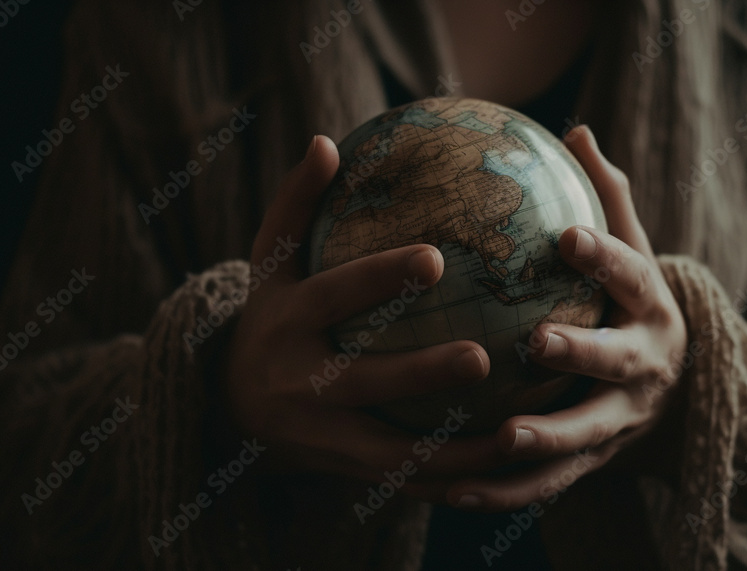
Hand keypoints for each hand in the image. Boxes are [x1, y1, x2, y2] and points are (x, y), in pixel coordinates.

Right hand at [222, 135, 505, 482]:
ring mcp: (320, 435)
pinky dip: (450, 481)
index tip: (435, 257)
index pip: (333, 297)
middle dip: (420, 374)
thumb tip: (327, 142)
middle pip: (362, 383)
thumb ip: (297, 205)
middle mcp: (299, 383)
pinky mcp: (343, 470)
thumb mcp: (270, 262)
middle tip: (484, 356)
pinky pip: (403, 482)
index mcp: (285, 322)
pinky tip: (504, 468)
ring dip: (453, 452)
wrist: (230, 407)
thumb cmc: (270, 315)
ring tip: (516, 435)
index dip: (378, 279)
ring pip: (390, 454)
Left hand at [430, 126, 688, 511]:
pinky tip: (458, 494)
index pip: (629, 273)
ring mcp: (624, 418)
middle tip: (536, 343)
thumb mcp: (633, 252)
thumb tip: (575, 128)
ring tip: (501, 440)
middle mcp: (645, 364)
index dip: (602, 256)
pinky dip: (510, 492)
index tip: (567, 236)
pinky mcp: (600, 461)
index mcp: (648, 305)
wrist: (680, 388)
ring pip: (589, 433)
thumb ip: (608, 199)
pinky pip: (554, 482)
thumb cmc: (633, 303)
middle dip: (582, 353)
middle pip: (617, 360)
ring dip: (548, 440)